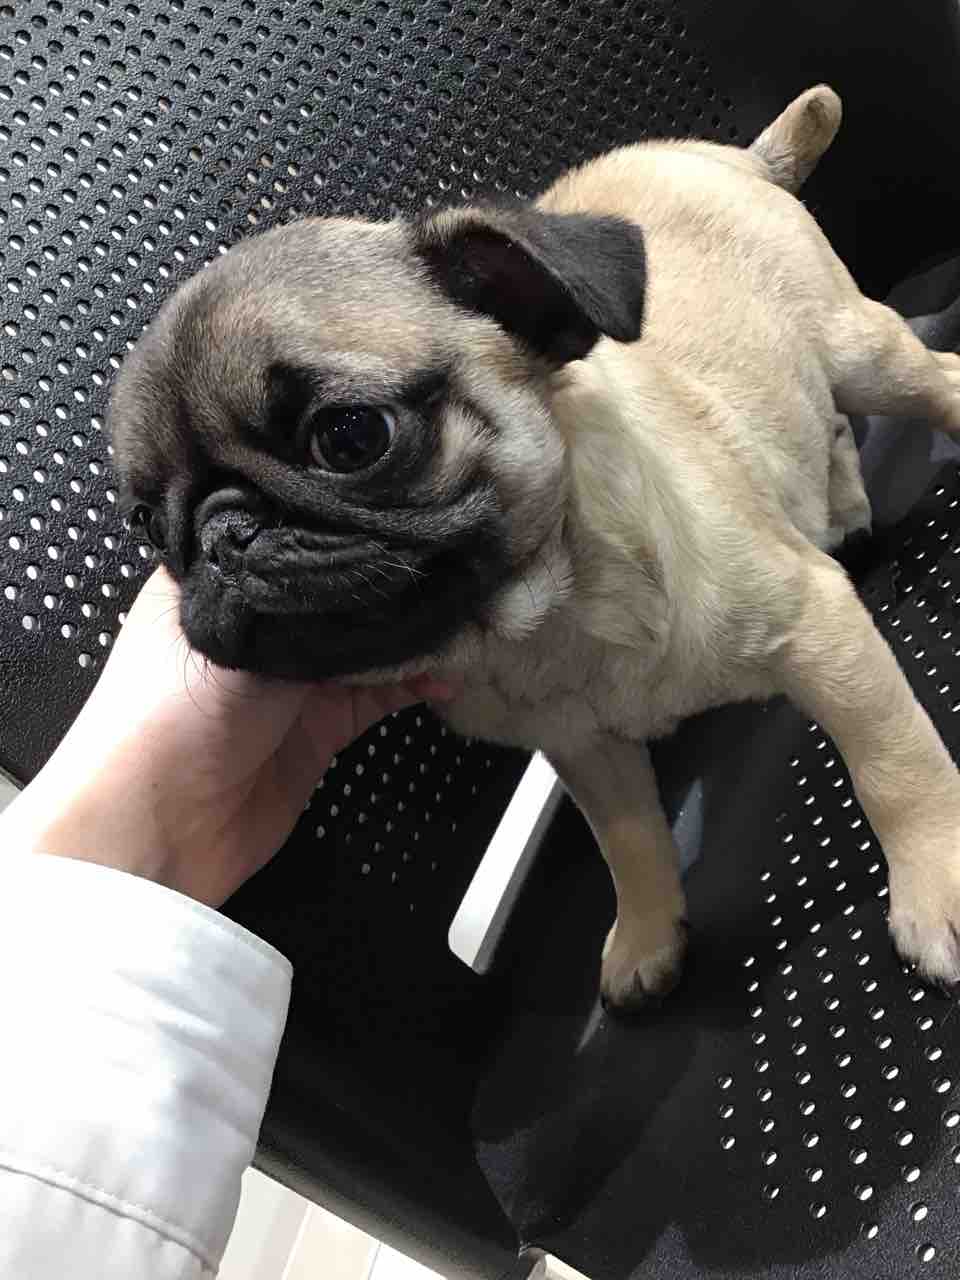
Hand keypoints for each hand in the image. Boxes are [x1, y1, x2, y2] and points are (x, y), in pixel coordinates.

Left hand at [1, 569, 457, 905]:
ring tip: (460, 615)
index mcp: (221, 577)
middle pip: (340, 591)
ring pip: (369, 643)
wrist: (158, 824)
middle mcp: (260, 622)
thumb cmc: (170, 711)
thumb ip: (313, 601)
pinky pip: (379, 694)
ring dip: (413, 635)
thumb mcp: (241, 629)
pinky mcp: (320, 727)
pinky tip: (444, 670)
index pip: (293, 534)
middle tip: (448, 563)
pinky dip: (415, 683)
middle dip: (391, 584)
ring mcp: (292, 678)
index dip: (346, 525)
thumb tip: (381, 566)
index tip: (401, 510)